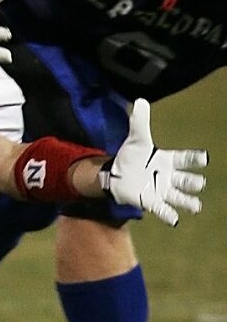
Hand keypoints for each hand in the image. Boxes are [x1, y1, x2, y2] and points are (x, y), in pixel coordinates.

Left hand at [103, 99, 207, 225]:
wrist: (116, 174)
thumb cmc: (131, 156)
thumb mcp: (135, 139)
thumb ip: (139, 122)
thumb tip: (140, 101)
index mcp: (167, 160)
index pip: (184, 158)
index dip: (194, 158)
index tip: (205, 158)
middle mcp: (168, 176)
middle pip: (185, 179)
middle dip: (192, 181)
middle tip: (199, 183)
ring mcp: (161, 190)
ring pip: (178, 197)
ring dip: (187, 202)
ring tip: (196, 206)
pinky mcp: (150, 201)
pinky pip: (162, 209)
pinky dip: (168, 214)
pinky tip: (175, 220)